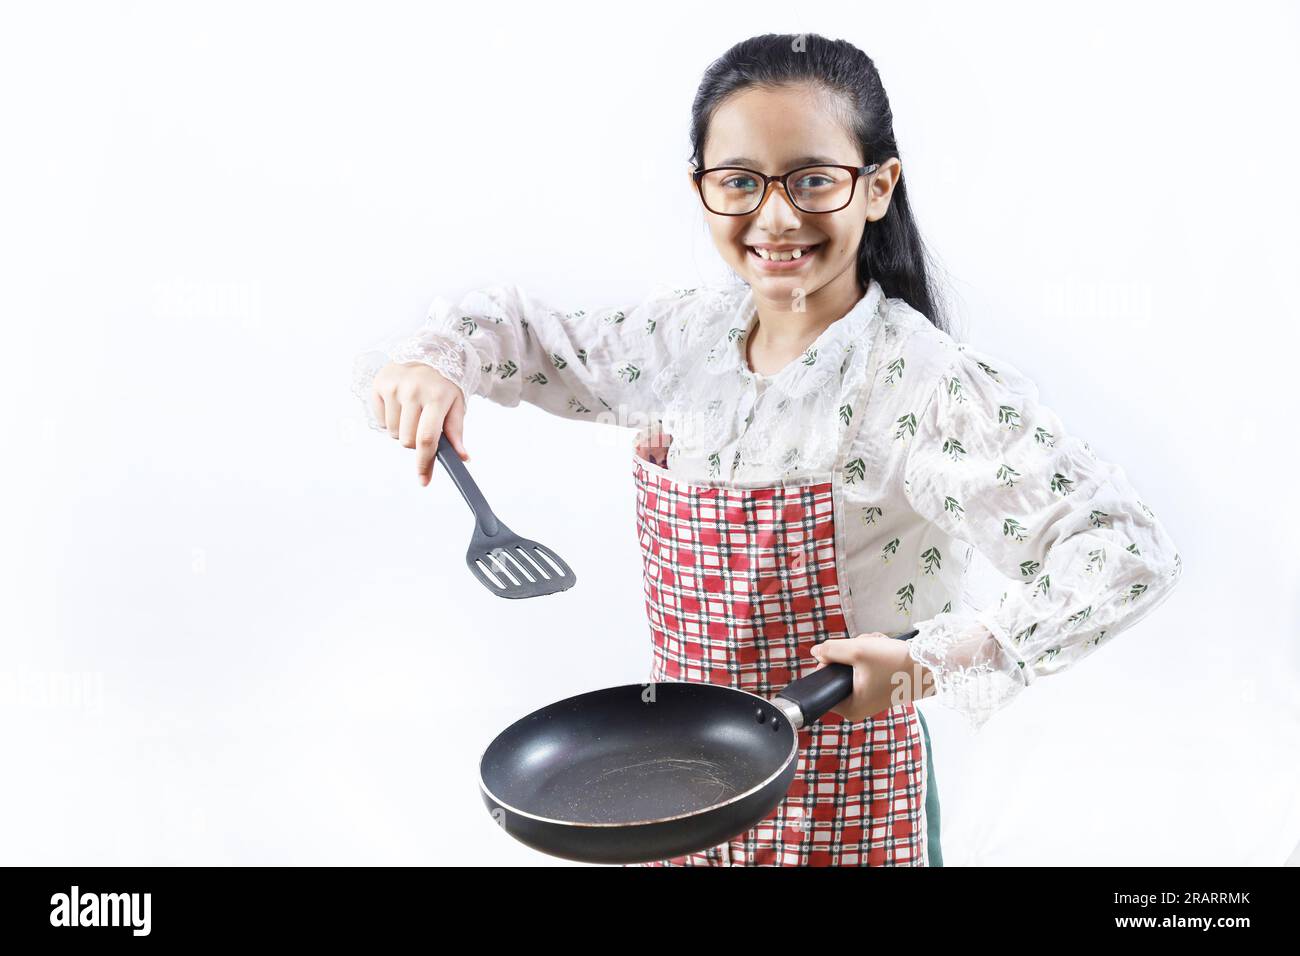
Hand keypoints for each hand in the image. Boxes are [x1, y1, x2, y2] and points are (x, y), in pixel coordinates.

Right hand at [370, 362, 469, 485]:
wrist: (429, 353)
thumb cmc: (444, 384)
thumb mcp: (456, 404)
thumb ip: (456, 432)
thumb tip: (462, 457)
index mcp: (437, 397)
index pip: (427, 438)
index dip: (424, 462)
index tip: (423, 480)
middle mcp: (414, 390)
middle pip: (407, 440)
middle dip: (415, 441)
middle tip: (422, 425)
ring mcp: (395, 386)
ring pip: (392, 432)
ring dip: (402, 430)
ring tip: (412, 412)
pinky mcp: (380, 383)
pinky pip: (380, 419)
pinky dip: (389, 419)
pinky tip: (399, 404)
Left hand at [808, 633, 936, 721]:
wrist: (930, 664)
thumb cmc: (894, 662)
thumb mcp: (857, 650)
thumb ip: (831, 650)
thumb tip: (816, 652)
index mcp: (850, 708)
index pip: (824, 684)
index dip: (828, 664)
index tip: (842, 654)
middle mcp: (858, 708)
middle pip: (839, 672)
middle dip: (850, 654)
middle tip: (865, 647)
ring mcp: (869, 697)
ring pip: (853, 666)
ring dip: (863, 650)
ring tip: (878, 646)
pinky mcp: (879, 687)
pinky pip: (866, 667)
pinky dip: (873, 654)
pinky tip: (884, 648)